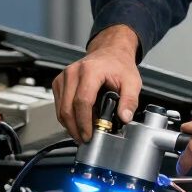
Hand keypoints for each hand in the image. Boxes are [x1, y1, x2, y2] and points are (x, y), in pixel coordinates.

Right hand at [52, 25, 141, 141]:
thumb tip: (124, 118)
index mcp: (90, 70)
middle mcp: (73, 72)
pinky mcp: (59, 82)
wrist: (110, 52)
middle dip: (75, 128)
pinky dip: (67, 117)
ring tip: (83, 133)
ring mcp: (64, 77)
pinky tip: (78, 122)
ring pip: (60, 109)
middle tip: (85, 139)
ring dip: (70, 125)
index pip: (82, 101)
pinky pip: (58, 105)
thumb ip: (130, 101)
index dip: (84, 122)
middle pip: (67, 108)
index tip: (89, 135)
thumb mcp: (132, 82)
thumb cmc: (119, 66)